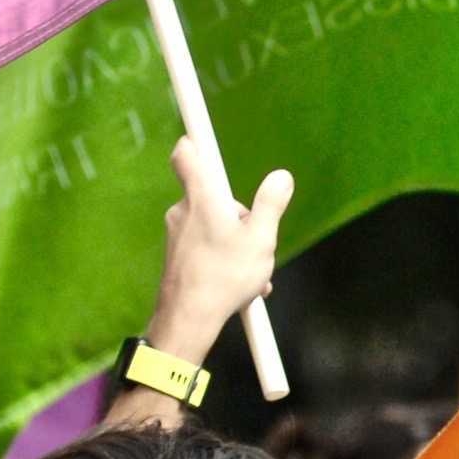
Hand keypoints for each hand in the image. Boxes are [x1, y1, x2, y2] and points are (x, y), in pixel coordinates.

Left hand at [141, 138, 293, 366]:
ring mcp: (176, 234)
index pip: (186, 152)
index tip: (202, 139)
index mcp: (203, 197)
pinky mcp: (176, 255)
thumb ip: (271, 204)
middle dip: (235, 211)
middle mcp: (184, 210)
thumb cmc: (223, 278)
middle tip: (254, 236)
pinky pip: (204, 245)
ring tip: (251, 270)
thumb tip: (281, 177)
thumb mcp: (261, 239)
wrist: (187, 320)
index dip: (194, 143)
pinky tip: (241, 282)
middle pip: (212, 194)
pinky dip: (222, 258)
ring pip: (211, 224)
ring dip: (233, 241)